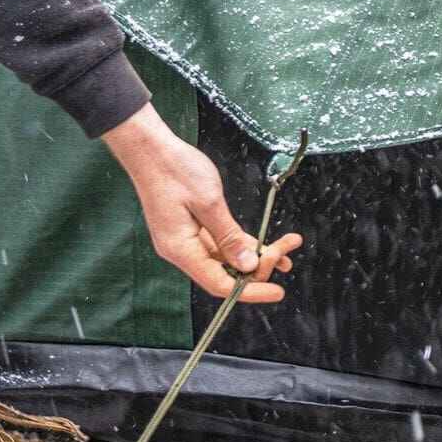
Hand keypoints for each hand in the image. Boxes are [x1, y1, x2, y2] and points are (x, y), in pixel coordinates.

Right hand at [102, 103, 303, 302]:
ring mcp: (187, 240)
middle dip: (260, 266)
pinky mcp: (193, 229)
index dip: (250, 291)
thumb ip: (229, 237)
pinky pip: (223, 244)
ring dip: (258, 255)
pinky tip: (269, 244)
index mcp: (181, 250)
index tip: (277, 292)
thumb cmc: (176, 171)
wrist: (152, 150)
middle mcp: (182, 251)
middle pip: (226, 273)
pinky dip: (246, 244)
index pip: (219, 284)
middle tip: (286, 250)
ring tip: (289, 244)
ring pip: (228, 259)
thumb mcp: (209, 203)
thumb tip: (249, 266)